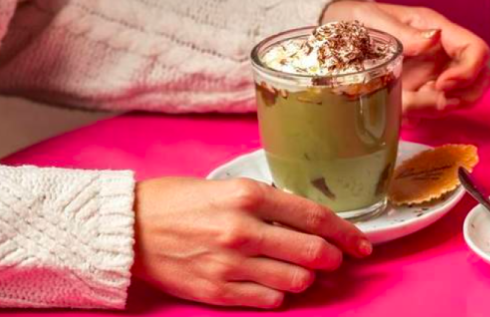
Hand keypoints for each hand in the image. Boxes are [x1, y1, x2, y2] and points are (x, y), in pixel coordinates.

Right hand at [133, 177, 371, 307]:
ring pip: (296, 282)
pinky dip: (278, 295)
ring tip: (298, 270)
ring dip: (305, 278)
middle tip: (335, 259)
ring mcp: (230, 264)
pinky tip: (272, 284)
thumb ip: (269, 203)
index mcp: (248, 195)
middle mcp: (243, 230)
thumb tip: (309, 221)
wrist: (128, 228)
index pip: (315, 216)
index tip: (361, 243)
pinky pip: (268, 301)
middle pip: (312, 253)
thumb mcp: (228, 186)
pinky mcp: (216, 291)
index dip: (346, 233)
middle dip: (333, 258)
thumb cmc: (178, 202)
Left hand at [322, 0, 489, 115]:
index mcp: (437, 30)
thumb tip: (433, 39)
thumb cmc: (358, 18)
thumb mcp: (375, 20)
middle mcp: (441, 54)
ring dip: (437, 107)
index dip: (469, 71)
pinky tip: (398, 104)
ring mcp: (433, 75)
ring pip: (460, 99)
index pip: (476, 50)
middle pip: (479, 80)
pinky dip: (420, 113)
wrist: (338, 31)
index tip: (443, 84)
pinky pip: (433, 109)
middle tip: (429, 99)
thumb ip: (404, 32)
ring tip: (406, 102)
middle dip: (460, 96)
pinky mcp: (419, 92)